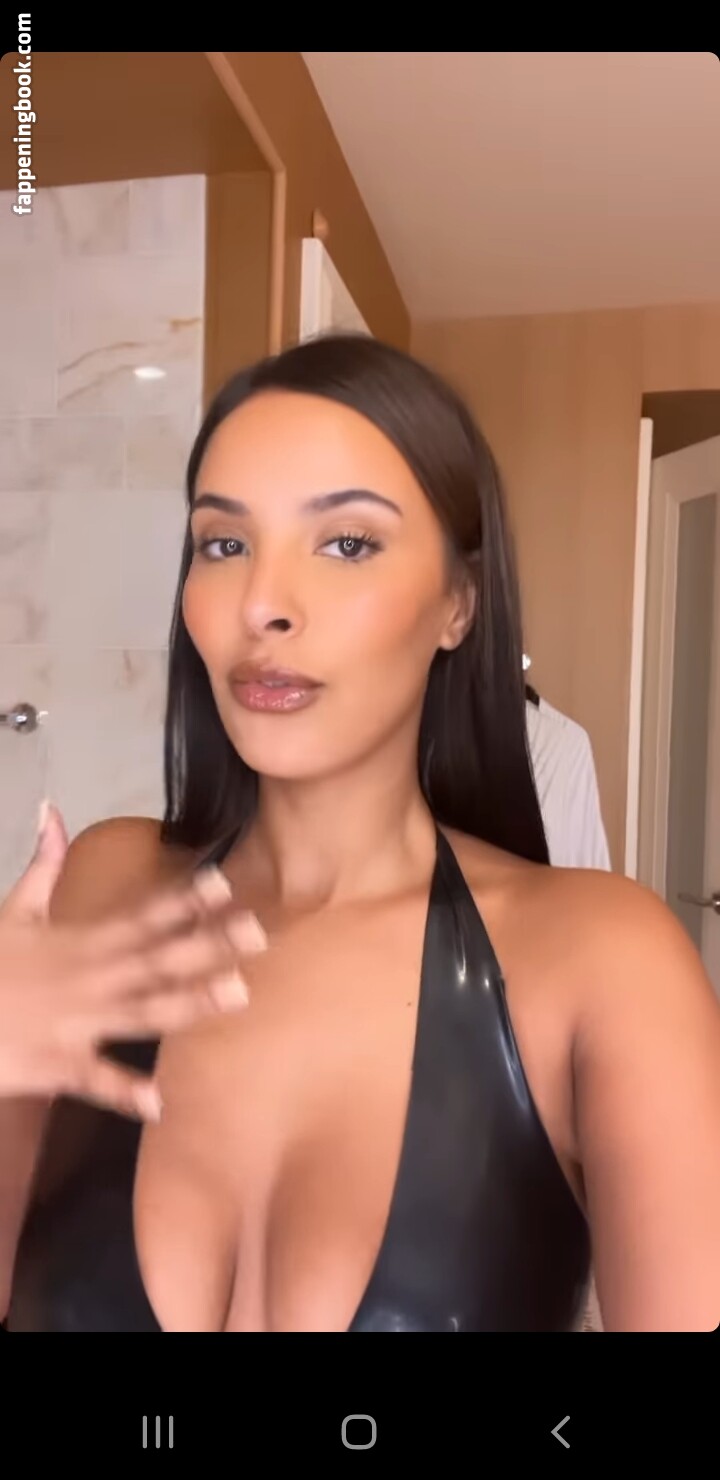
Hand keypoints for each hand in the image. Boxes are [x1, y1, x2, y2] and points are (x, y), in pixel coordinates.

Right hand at [0, 804, 265, 1118]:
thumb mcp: (11, 911)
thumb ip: (42, 866)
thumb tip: (52, 811)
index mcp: (81, 942)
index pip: (142, 916)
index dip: (185, 899)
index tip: (227, 881)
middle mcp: (87, 977)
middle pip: (157, 958)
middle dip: (208, 944)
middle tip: (259, 931)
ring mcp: (72, 1021)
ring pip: (141, 1011)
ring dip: (189, 1002)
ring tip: (238, 993)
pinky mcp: (52, 1065)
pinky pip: (91, 1079)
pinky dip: (122, 1090)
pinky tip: (159, 1102)